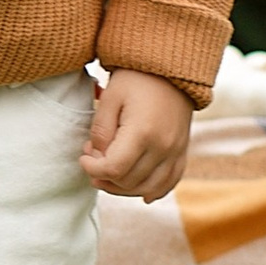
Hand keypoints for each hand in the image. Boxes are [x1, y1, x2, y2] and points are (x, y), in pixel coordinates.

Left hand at [81, 68, 192, 200]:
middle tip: (93, 160)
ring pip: (148, 187)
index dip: (92, 169)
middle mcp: (163, 146)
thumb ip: (101, 132)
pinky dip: (154, 191)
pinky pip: (170, 181)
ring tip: (108, 175)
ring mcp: (176, 151)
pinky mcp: (182, 151)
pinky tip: (142, 195)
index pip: (113, 169)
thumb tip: (98, 159)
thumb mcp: (111, 99)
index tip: (83, 158)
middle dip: (104, 177)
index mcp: (143, 132)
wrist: (172, 69)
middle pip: (129, 181)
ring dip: (124, 188)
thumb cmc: (136, 80)